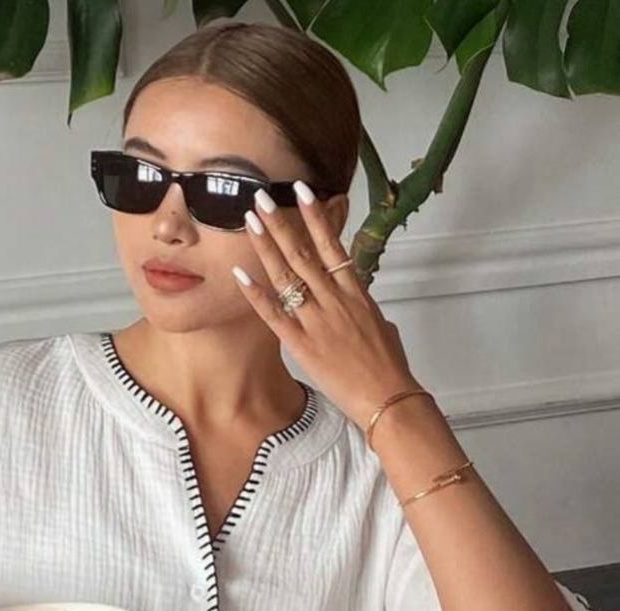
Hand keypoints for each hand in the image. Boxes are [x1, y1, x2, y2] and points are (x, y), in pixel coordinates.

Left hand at [233, 182, 425, 432]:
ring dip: (266, 245)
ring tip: (250, 221)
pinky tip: (240, 273)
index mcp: (357, 293)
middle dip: (281, 223)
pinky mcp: (302, 344)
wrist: (389, 399)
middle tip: (262, 197)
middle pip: (304, 253)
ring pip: (287, 275)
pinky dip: (256, 293)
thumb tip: (358, 303)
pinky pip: (274, 314)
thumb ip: (364, 309)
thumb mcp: (381, 327)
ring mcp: (318, 320)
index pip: (333, 245)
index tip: (303, 192)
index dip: (317, 217)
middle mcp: (335, 300)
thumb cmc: (389, 367)